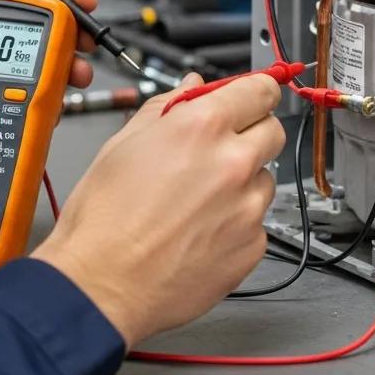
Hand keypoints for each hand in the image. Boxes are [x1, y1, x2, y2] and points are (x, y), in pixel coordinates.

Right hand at [31, 72, 285, 347]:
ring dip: (243, 182)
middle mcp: (233, 163)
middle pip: (273, 130)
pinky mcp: (252, 246)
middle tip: (220, 150)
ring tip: (198, 201)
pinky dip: (236, 223)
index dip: (255, 91)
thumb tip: (190, 88)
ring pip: (265, 179)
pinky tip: (199, 231)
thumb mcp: (122, 145)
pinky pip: (256, 222)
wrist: (101, 286)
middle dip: (252, 133)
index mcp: (202, 127)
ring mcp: (248, 207)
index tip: (252, 97)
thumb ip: (166, 107)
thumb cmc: (103, 220)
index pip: (259, 90)